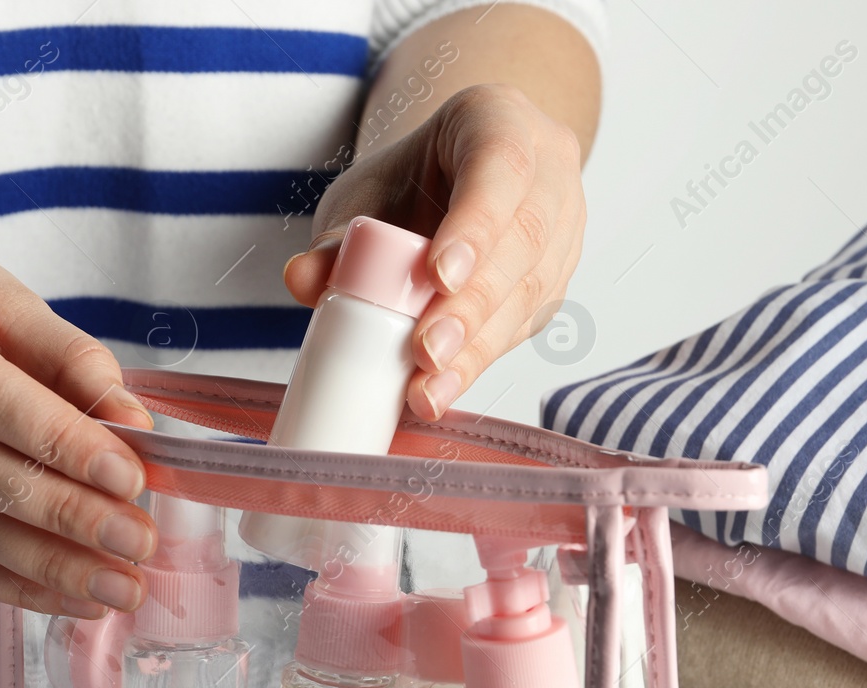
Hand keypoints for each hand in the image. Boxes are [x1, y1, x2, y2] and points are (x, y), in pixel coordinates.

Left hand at [283, 83, 585, 419]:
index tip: (438, 276)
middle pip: (524, 238)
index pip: (502, 165)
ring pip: (533, 289)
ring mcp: (563, 228)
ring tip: (429, 387)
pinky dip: (481, 358)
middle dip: (472, 305)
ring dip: (478, 346)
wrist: (449, 186)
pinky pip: (526, 322)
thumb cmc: (409, 183)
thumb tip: (303, 279)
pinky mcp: (555, 281)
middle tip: (426, 351)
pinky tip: (445, 387)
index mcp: (502, 120)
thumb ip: (337, 237)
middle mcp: (549, 170)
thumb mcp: (366, 194)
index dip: (476, 224)